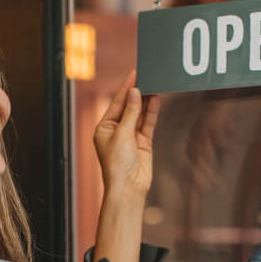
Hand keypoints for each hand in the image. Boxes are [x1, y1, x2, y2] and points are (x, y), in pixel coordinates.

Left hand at [93, 69, 160, 197]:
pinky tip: (156, 99)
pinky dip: (152, 111)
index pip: (116, 103)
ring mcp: (130, 136)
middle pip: (128, 106)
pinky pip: (148, 123)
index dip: (126, 88)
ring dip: (146, 100)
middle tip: (146, 75)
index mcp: (103, 128)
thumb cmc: (117, 164)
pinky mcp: (143, 142)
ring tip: (154, 83)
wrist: (128, 187)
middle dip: (137, 92)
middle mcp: (116, 130)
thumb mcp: (122, 134)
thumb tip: (135, 92)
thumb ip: (131, 112)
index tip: (134, 73)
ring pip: (140, 113)